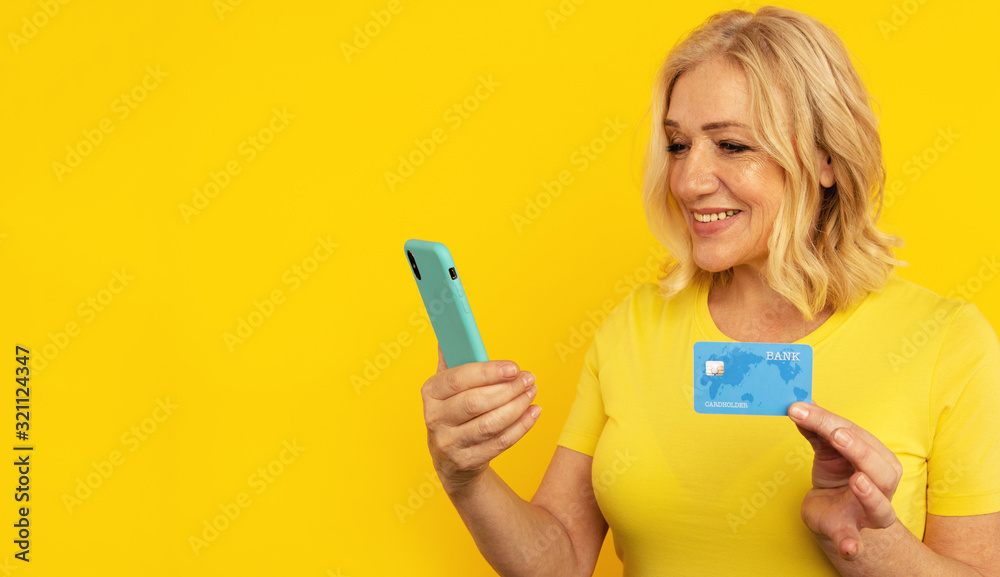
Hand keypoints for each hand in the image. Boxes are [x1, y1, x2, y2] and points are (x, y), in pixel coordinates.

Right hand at [421, 344, 540, 493]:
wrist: (450, 459)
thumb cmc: (454, 411)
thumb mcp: (447, 386)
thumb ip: (452, 360)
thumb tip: (451, 332)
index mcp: (431, 393)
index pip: (458, 379)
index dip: (488, 372)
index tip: (513, 367)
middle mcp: (435, 419)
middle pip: (475, 402)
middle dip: (507, 389)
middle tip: (528, 378)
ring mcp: (450, 443)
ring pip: (490, 424)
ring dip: (516, 407)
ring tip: (532, 392)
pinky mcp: (467, 461)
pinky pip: (500, 443)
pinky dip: (521, 427)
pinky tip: (533, 411)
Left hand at [788, 402, 902, 558]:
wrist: (832, 513)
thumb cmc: (836, 476)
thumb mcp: (827, 451)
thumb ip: (816, 431)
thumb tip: (800, 406)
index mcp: (877, 460)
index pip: (859, 436)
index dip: (831, 421)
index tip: (803, 409)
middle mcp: (880, 487)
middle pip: (880, 469)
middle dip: (859, 451)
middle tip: (837, 435)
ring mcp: (867, 513)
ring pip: (880, 507)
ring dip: (870, 495)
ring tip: (857, 480)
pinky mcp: (848, 532)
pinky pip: (854, 542)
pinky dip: (852, 544)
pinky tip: (849, 548)